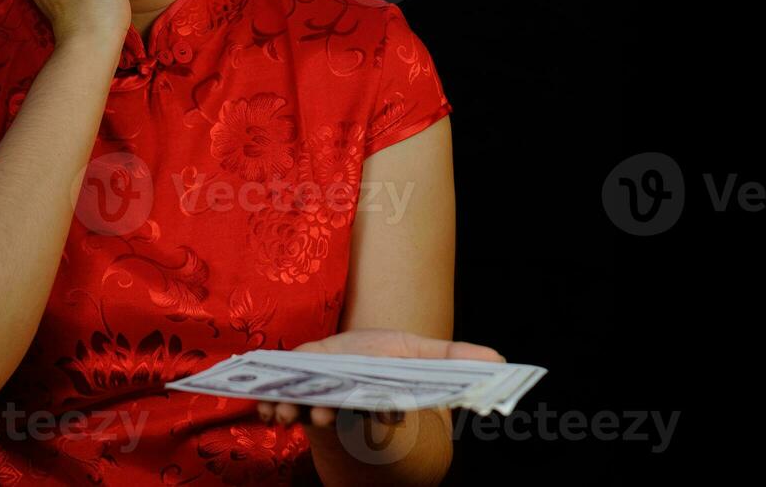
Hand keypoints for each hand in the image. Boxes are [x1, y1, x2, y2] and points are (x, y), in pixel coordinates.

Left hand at [255, 328, 505, 428]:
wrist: (344, 360)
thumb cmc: (381, 356)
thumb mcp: (416, 351)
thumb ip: (451, 358)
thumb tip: (502, 363)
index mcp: (378, 398)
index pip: (382, 408)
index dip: (381, 411)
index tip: (380, 410)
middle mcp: (347, 406)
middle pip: (339, 412)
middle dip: (329, 414)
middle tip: (321, 414)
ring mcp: (318, 403)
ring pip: (305, 413)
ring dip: (293, 412)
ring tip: (282, 411)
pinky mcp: (293, 396)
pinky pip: (278, 405)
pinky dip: (270, 406)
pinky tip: (264, 404)